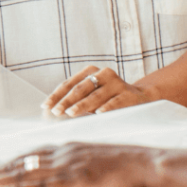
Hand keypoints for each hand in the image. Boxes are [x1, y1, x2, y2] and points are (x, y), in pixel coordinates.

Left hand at [0, 142, 151, 186]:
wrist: (149, 164)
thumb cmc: (128, 166)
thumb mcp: (97, 161)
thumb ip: (77, 166)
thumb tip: (60, 178)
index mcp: (67, 148)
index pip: (26, 158)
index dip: (1, 167)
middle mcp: (62, 153)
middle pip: (16, 164)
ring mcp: (68, 165)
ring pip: (22, 174)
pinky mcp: (76, 179)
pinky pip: (40, 185)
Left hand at [43, 66, 158, 117]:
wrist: (140, 98)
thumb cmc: (108, 99)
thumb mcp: (91, 96)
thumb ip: (75, 101)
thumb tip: (51, 113)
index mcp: (91, 72)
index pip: (70, 84)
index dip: (56, 95)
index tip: (45, 107)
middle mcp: (104, 74)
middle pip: (81, 88)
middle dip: (67, 101)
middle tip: (56, 112)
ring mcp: (117, 83)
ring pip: (96, 95)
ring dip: (83, 105)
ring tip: (71, 113)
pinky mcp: (129, 94)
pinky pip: (115, 102)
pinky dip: (106, 108)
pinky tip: (98, 114)